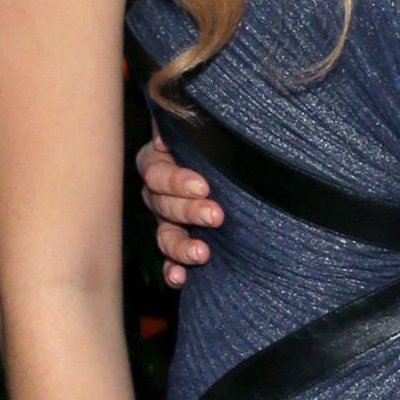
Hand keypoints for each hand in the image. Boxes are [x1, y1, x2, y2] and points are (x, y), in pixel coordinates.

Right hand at [136, 132, 221, 283]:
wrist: (243, 173)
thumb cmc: (222, 144)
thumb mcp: (208, 129)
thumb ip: (190, 121)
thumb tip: (172, 125)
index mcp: (160, 161)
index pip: (156, 171)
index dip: (177, 179)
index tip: (203, 185)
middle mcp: (160, 193)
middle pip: (162, 203)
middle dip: (188, 210)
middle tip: (215, 215)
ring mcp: (168, 221)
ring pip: (165, 234)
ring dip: (181, 245)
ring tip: (202, 253)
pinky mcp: (180, 245)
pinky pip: (170, 260)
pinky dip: (173, 270)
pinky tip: (180, 278)